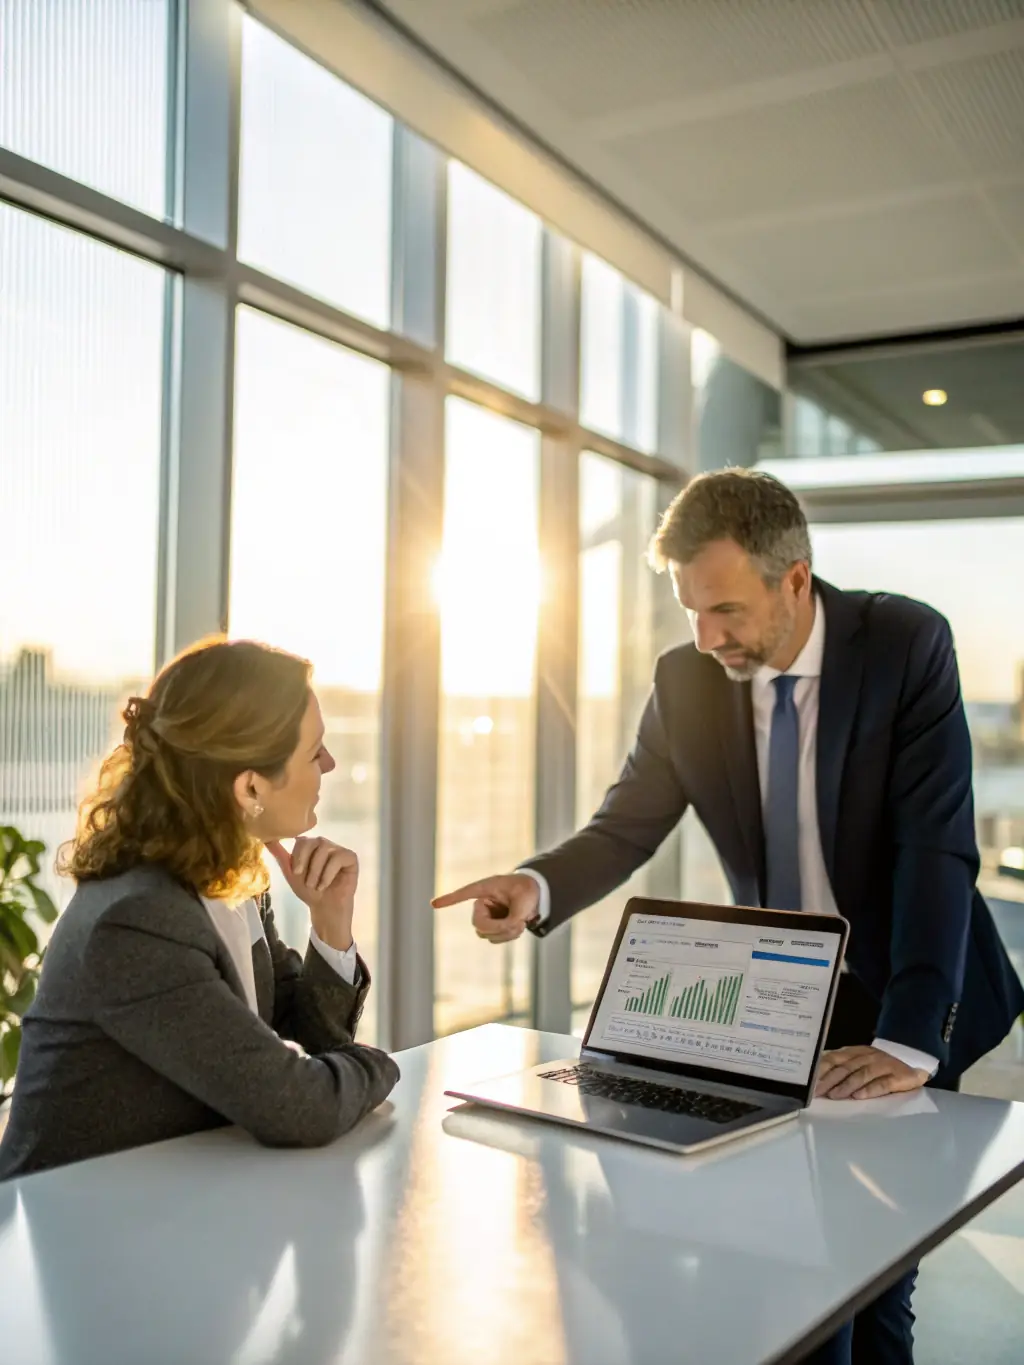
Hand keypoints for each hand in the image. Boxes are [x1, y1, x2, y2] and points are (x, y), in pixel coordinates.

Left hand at [266, 837, 357, 951]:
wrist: (324, 908)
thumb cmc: (308, 891)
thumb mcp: (291, 873)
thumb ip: (281, 855)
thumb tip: (266, 839)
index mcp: (311, 846)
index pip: (302, 840)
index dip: (298, 856)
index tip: (296, 872)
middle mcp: (325, 845)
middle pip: (314, 841)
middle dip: (307, 862)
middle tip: (306, 881)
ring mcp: (339, 850)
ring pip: (325, 849)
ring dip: (317, 871)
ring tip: (316, 886)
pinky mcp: (351, 858)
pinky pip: (338, 858)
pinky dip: (328, 874)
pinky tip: (325, 885)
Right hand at [431, 873, 539, 944]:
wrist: (535, 896)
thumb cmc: (527, 890)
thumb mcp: (524, 901)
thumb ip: (514, 917)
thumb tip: (507, 930)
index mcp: (485, 889)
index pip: (464, 893)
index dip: (449, 899)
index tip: (433, 904)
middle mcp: (482, 904)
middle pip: (479, 925)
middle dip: (499, 929)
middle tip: (517, 924)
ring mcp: (486, 917)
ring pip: (487, 935)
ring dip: (506, 933)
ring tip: (521, 923)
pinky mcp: (492, 927)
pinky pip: (495, 939)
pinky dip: (508, 936)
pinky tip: (518, 926)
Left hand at [814, 1045, 929, 1100]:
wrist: (913, 1065)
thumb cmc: (880, 1067)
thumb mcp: (860, 1062)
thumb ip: (841, 1066)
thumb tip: (816, 1075)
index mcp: (856, 1052)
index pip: (835, 1059)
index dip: (822, 1070)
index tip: (810, 1082)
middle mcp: (868, 1056)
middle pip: (846, 1067)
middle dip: (830, 1080)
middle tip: (818, 1092)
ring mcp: (883, 1065)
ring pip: (862, 1074)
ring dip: (847, 1085)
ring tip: (835, 1095)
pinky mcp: (898, 1076)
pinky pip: (882, 1083)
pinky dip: (870, 1089)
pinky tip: (859, 1096)